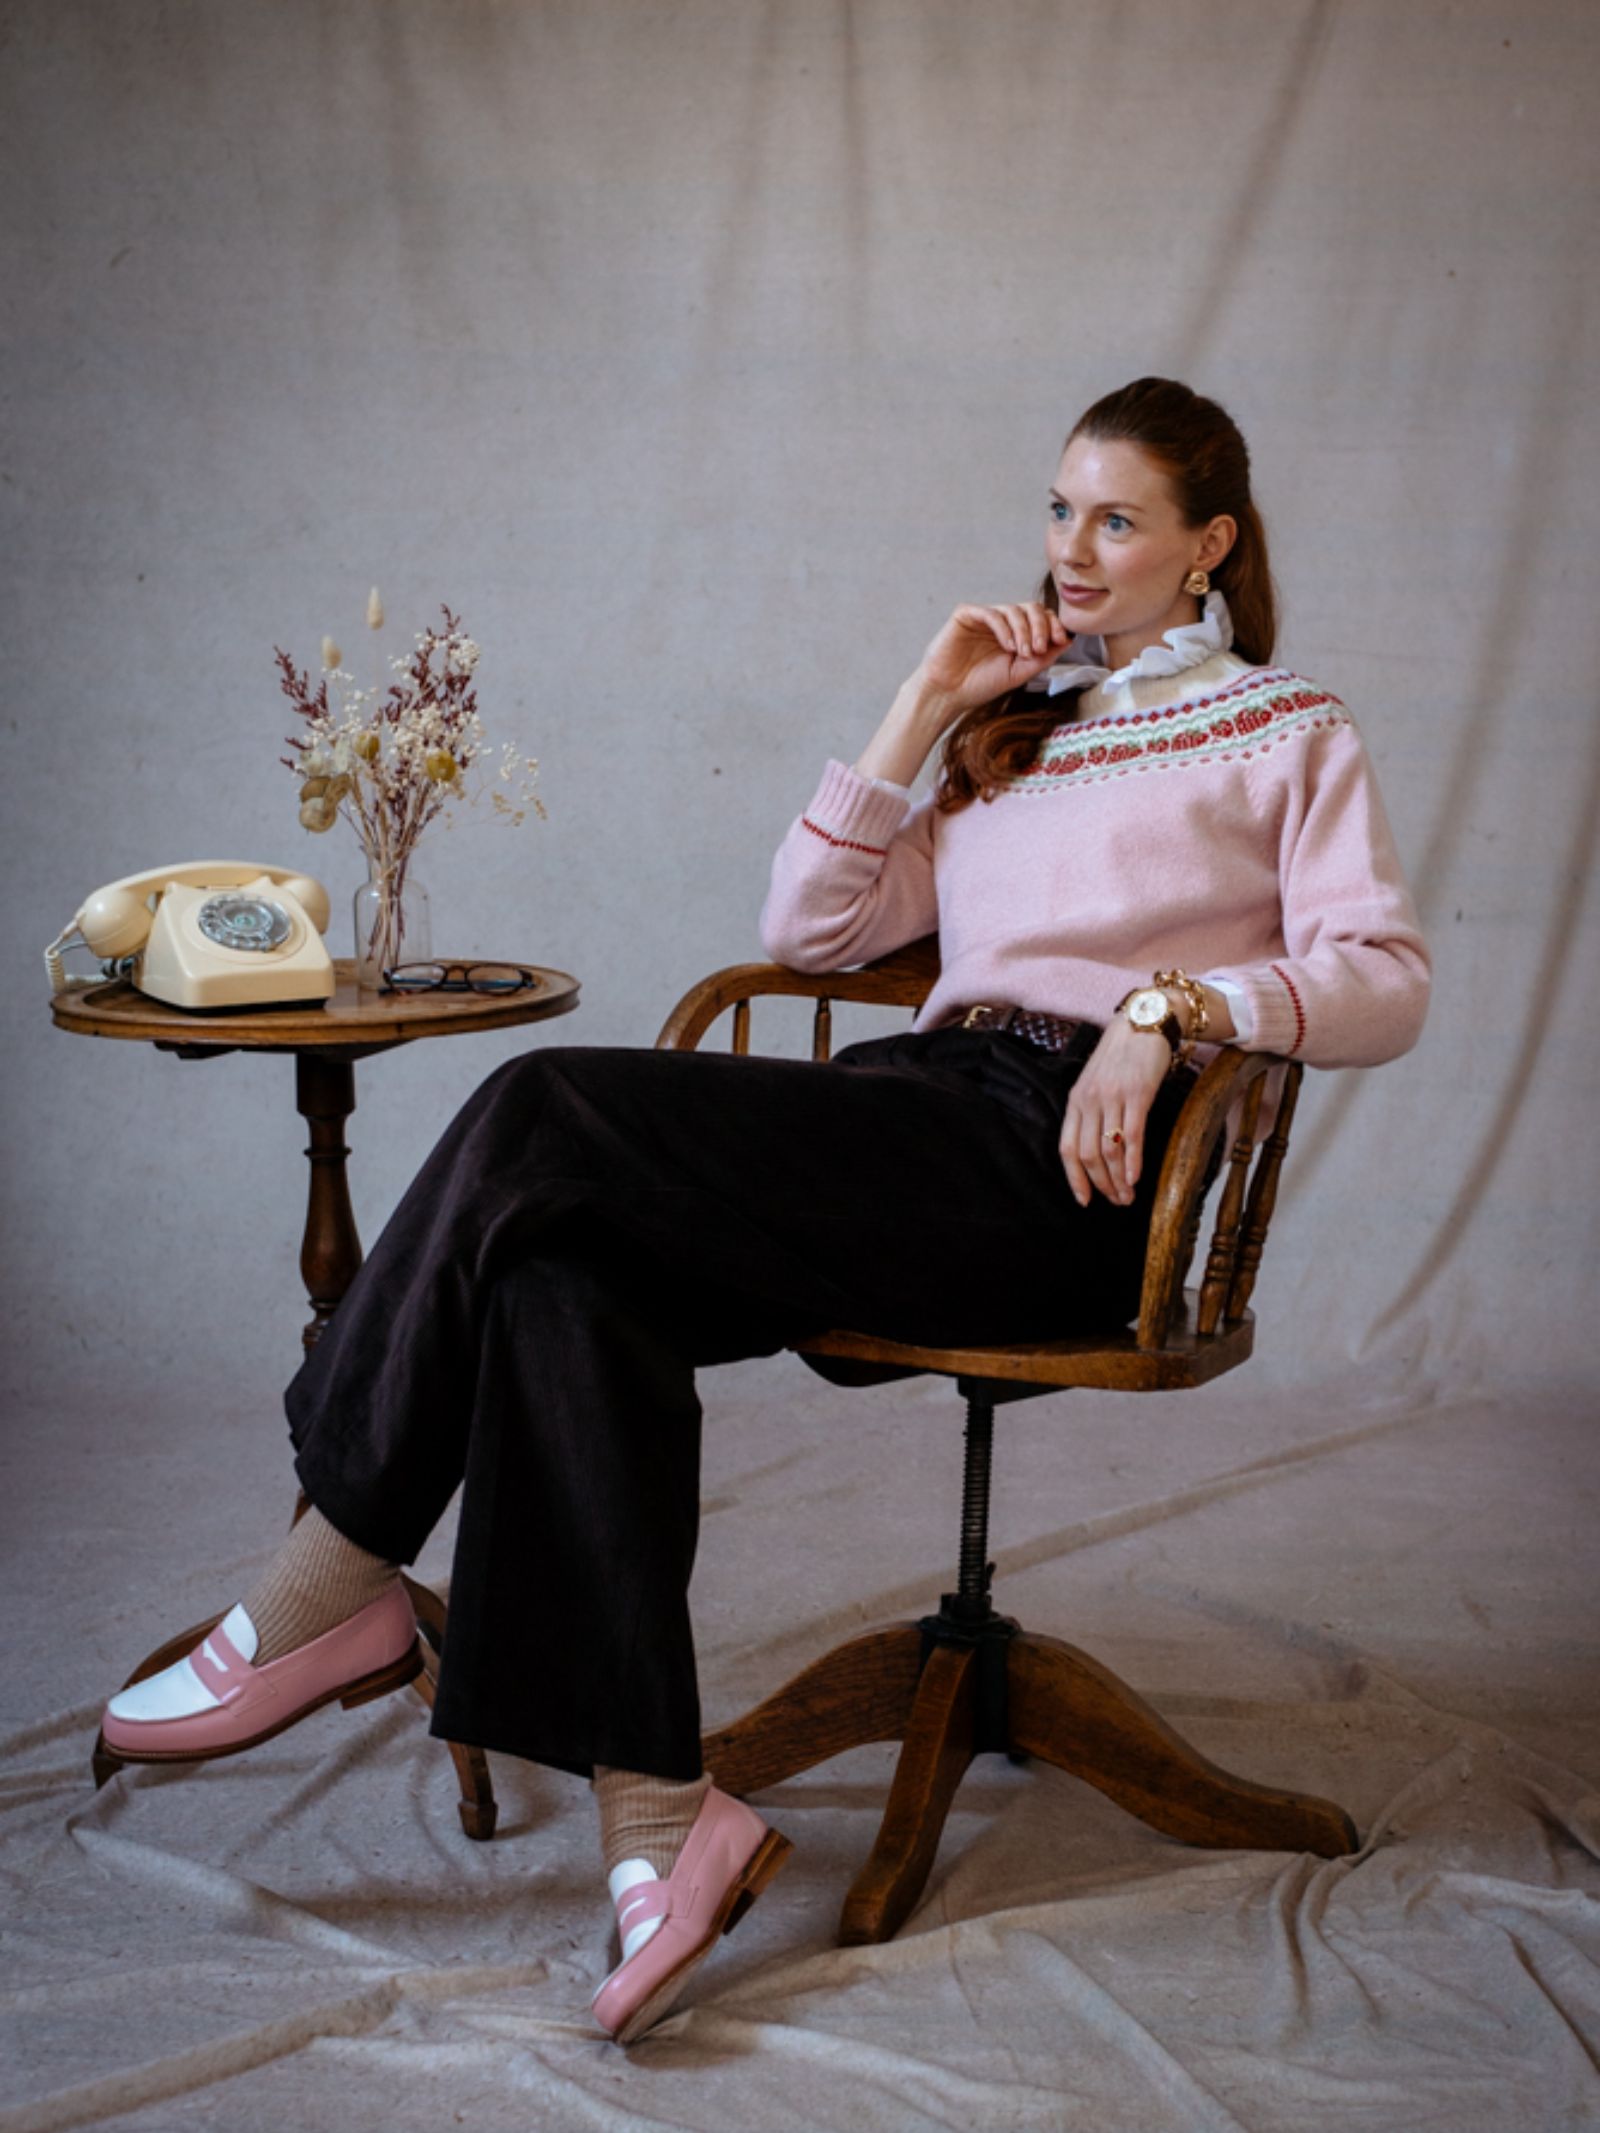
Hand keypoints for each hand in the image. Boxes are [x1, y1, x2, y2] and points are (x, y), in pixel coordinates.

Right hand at [913, 603, 1068, 722]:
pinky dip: (1005, 628)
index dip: (1054, 625)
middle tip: (1040, 648)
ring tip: (1023, 652)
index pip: (1041, 619)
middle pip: (1031, 608)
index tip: (1060, 641)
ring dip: (1024, 630)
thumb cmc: (980, 685)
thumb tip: (1069, 640)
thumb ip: (1043, 657)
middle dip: (1041, 626)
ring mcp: (984, 617)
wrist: (948, 694)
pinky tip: (1008, 646)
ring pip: (1014, 609)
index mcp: (1016, 634)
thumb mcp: (1019, 673)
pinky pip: (992, 614)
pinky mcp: (967, 615)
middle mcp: (1002, 622)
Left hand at [1060, 1018, 1171, 1207]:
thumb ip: (1091, 1109)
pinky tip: (1136, 1178)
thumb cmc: (1122, 1054)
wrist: (1145, 1021)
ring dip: (1118, 1179)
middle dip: (1100, 1184)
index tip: (1084, 1200)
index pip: (1066, 1148)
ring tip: (1128, 1196)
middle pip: (1087, 1155)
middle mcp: (1089, 1100)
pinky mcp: (1137, 1093)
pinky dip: (1133, 1161)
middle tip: (1116, 1201)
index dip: (1074, 1179)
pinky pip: (1132, 1135)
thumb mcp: (1095, 1081)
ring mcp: (1112, 1097)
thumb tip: (1094, 1147)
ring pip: (1109, 1149)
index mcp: (1076, 1100)